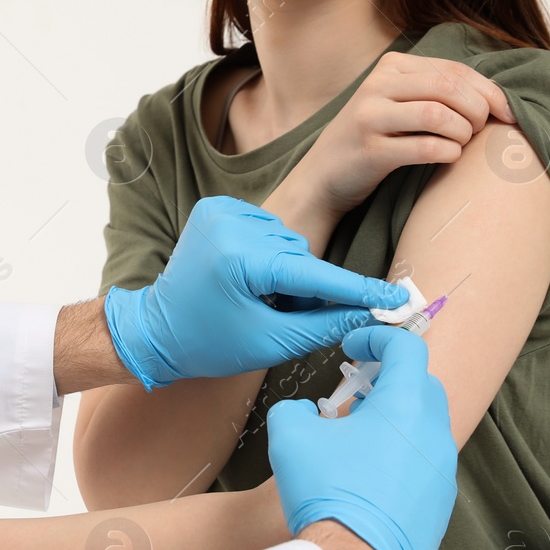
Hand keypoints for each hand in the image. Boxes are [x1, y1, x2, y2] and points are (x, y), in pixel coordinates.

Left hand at [102, 197, 407, 388]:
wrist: (154, 330)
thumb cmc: (208, 342)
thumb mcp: (271, 342)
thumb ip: (323, 326)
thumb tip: (370, 315)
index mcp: (239, 259)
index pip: (313, 273)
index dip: (356, 289)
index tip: (394, 296)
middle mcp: (230, 225)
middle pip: (301, 255)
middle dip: (304, 288)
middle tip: (283, 315)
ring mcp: (220, 210)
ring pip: (287, 241)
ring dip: (286, 271)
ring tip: (260, 298)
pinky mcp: (214, 207)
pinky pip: (266, 229)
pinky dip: (268, 252)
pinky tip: (247, 276)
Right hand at [266, 325, 457, 549]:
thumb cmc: (329, 493)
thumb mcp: (290, 438)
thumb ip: (295, 411)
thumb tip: (303, 414)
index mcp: (406, 405)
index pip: (406, 349)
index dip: (378, 339)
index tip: (355, 347)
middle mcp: (433, 433)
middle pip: (421, 385)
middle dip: (388, 380)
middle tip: (356, 391)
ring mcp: (441, 470)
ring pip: (423, 428)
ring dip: (394, 422)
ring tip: (357, 439)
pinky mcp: (439, 501)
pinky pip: (422, 465)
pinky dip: (399, 458)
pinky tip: (367, 477)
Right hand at [290, 52, 516, 218]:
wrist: (322, 177)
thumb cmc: (372, 140)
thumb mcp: (397, 103)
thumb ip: (435, 91)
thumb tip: (498, 97)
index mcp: (390, 67)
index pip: (454, 70)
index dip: (490, 91)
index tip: (509, 113)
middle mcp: (376, 86)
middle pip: (449, 88)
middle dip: (478, 110)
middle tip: (481, 131)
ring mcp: (369, 118)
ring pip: (439, 115)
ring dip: (463, 133)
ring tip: (461, 144)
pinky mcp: (369, 151)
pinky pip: (425, 147)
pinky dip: (448, 152)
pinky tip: (449, 157)